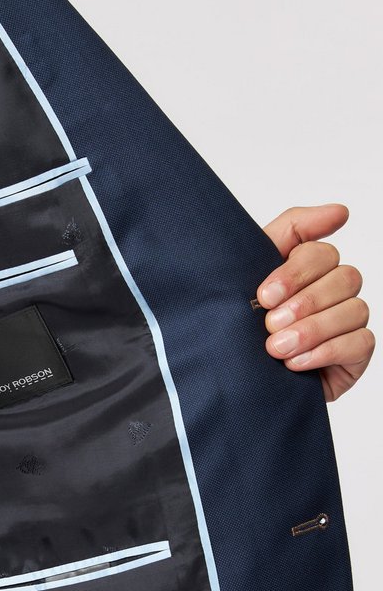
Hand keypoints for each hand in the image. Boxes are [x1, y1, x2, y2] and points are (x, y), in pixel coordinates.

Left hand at [255, 204, 373, 401]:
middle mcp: (334, 291)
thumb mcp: (250, 271)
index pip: (321, 253)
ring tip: (277, 348)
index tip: (264, 296)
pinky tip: (295, 363)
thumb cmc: (239, 323)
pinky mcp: (356, 355)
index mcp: (309, 269)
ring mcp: (348, 322)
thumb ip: (292, 230)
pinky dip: (326, 351)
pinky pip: (360, 343)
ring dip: (312, 330)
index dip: (296, 272)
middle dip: (304, 303)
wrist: (230, 379)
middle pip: (345, 277)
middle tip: (270, 325)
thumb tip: (341, 211)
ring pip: (354, 310)